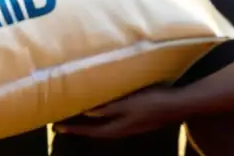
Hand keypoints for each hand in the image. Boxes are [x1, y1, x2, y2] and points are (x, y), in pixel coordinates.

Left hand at [55, 87, 181, 138]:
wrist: (177, 105)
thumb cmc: (152, 102)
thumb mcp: (127, 104)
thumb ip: (107, 108)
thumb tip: (86, 112)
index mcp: (117, 129)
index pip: (89, 131)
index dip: (73, 128)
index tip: (56, 126)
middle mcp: (122, 130)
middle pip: (94, 130)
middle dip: (77, 126)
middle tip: (60, 121)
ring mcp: (129, 126)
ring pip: (103, 125)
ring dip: (88, 122)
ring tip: (75, 114)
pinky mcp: (135, 119)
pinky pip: (112, 120)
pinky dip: (100, 116)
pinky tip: (99, 109)